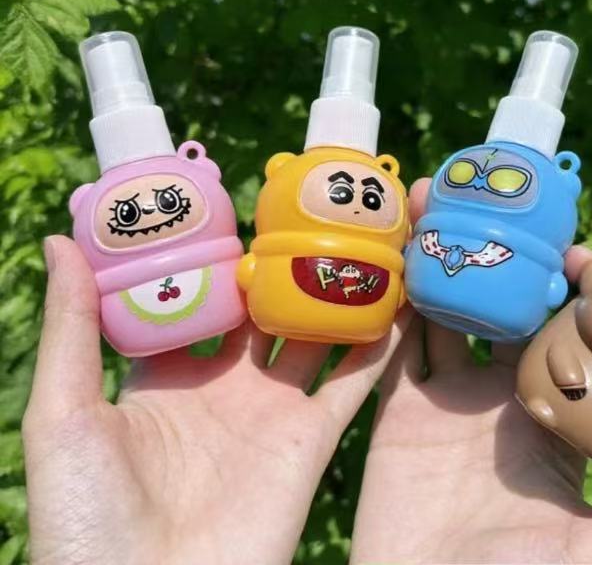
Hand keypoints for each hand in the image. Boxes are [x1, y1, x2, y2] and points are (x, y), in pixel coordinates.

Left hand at [23, 236, 409, 564]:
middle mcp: (226, 387)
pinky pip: (352, 385)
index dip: (218, 259)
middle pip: (264, 313)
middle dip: (284, 268)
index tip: (236, 208)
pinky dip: (376, 347)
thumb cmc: (86, 517)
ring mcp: (271, 413)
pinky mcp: (310, 442)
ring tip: (359, 242)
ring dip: (336, 296)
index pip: (201, 300)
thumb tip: (60, 239)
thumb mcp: (63, 413)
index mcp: (168, 376)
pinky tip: (396, 302)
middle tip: (307, 212)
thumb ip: (73, 325)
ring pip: (315, 339)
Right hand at [350, 179, 591, 564]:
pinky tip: (398, 257)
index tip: (581, 254)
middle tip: (500, 207)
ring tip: (438, 207)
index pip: (574, 334)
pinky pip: (398, 344)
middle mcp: (504, 394)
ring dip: (444, 260)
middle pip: (510, 307)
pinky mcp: (401, 408)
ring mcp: (451, 398)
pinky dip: (397, 301)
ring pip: (451, 310)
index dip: (580, 290)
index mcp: (556, 414)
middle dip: (506, 254)